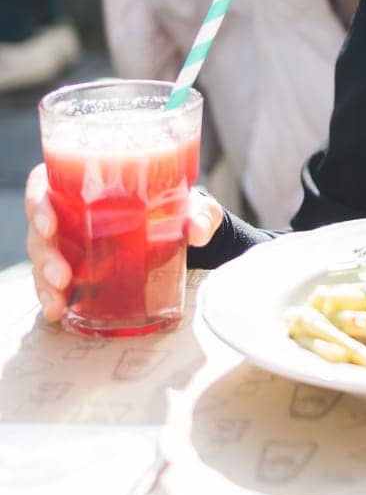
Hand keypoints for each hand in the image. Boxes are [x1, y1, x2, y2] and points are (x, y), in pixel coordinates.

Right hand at [24, 164, 223, 325]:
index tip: (49, 222)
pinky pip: (51, 282)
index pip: (44, 184)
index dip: (38, 201)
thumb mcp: (193, 206)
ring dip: (44, 279)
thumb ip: (199, 214)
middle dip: (44, 251)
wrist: (183, 235)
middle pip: (39, 225)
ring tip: (59, 298)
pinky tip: (57, 310)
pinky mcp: (75, 269)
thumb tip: (197, 229)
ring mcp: (70, 242)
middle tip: (61, 273)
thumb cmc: (178, 208)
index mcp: (89, 183)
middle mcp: (72, 211)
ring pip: (42, 256)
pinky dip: (51, 296)